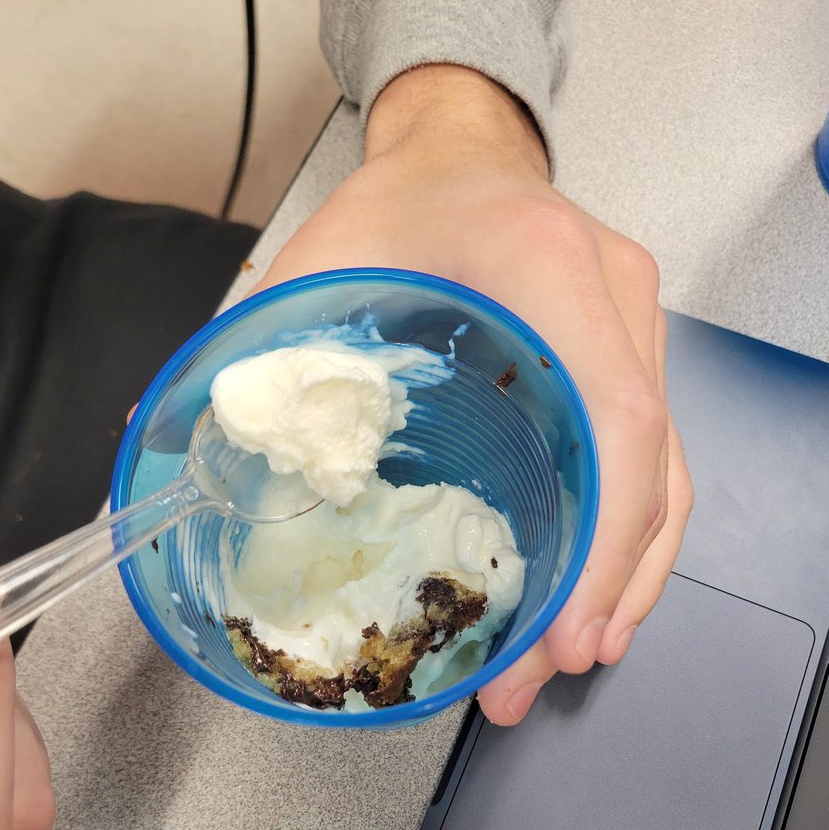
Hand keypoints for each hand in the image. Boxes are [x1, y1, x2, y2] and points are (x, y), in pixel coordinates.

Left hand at [250, 66, 692, 723]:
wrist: (459, 155)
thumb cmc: (398, 204)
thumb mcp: (318, 264)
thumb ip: (256, 355)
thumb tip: (161, 441)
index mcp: (546, 267)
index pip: (618, 416)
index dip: (606, 536)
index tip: (564, 629)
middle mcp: (614, 298)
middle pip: (651, 468)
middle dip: (607, 587)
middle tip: (542, 674)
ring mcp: (635, 330)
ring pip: (668, 476)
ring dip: (626, 578)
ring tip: (569, 658)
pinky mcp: (630, 359)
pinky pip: (653, 463)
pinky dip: (626, 538)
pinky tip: (591, 597)